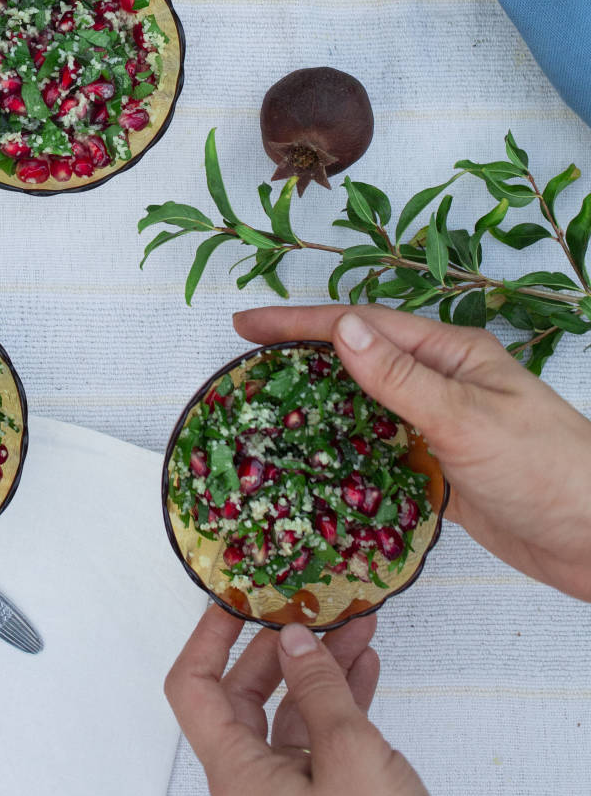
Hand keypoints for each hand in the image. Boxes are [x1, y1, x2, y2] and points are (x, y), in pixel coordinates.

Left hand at [165, 607, 486, 795]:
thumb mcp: (351, 755)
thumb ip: (318, 689)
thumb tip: (293, 639)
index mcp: (237, 779)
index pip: (194, 690)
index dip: (209, 638)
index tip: (236, 600)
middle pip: (244, 701)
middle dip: (281, 651)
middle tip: (312, 611)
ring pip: (288, 723)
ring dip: (318, 676)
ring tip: (355, 631)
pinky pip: (316, 751)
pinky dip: (338, 711)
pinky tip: (366, 676)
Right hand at [234, 304, 590, 603]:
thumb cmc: (550, 473)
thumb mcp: (469, 420)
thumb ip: (401, 379)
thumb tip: (342, 330)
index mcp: (452, 354)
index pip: (363, 326)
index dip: (300, 322)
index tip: (248, 324)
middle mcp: (443, 382)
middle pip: (358, 359)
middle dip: (300, 356)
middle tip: (244, 364)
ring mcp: (439, 425)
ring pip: (364, 405)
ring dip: (317, 404)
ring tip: (264, 410)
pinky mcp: (438, 468)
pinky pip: (377, 449)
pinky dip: (341, 450)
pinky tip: (312, 460)